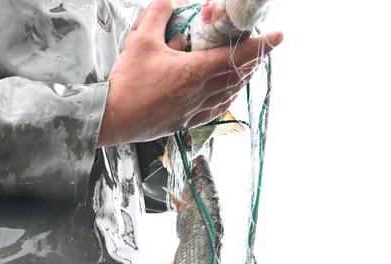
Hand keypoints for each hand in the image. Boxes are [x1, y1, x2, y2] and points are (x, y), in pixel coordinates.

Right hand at [99, 0, 282, 145]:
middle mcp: (200, 93)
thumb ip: (157, 15)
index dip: (261, 45)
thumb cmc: (126, 83)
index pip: (236, 56)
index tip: (279, 36)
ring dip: (242, 78)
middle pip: (237, 75)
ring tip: (248, 67)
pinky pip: (215, 110)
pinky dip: (227, 98)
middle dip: (253, 60)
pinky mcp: (184, 121)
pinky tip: (229, 94)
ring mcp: (193, 110)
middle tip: (261, 46)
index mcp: (194, 72)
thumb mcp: (140, 41)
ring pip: (229, 93)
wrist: (111, 118)